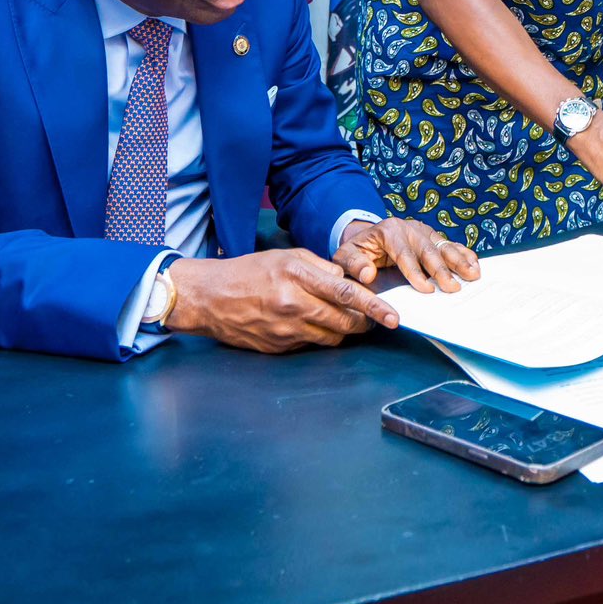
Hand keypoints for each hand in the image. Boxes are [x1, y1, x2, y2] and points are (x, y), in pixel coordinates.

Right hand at [165, 248, 401, 353]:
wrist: (209, 298)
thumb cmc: (249, 271)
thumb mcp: (286, 256)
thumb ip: (320, 267)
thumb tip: (347, 280)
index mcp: (297, 277)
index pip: (346, 294)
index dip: (374, 307)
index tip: (393, 316)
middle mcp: (293, 306)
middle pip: (344, 323)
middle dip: (364, 323)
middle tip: (372, 318)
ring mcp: (285, 330)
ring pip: (331, 338)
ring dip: (343, 331)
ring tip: (343, 319)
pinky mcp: (278, 347)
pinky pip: (310, 344)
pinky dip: (318, 336)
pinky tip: (311, 324)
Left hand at [333, 218, 480, 293]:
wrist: (367, 236)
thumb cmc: (358, 249)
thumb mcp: (346, 255)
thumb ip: (354, 264)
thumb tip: (367, 274)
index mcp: (389, 231)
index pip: (404, 253)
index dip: (416, 272)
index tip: (426, 289)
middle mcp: (410, 228)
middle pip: (428, 249)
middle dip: (442, 270)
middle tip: (452, 288)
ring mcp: (424, 231)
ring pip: (443, 245)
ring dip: (459, 261)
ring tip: (472, 275)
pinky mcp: (433, 237)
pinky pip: (450, 244)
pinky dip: (464, 254)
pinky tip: (475, 263)